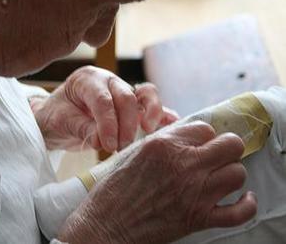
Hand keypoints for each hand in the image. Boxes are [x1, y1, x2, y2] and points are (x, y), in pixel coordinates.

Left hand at [31, 66, 177, 151]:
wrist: (56, 118)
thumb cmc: (56, 116)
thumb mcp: (61, 122)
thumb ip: (82, 129)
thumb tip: (102, 141)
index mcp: (87, 79)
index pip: (103, 99)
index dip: (108, 123)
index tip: (108, 145)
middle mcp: (108, 81)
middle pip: (126, 96)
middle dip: (126, 124)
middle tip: (120, 147)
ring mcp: (122, 91)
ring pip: (144, 94)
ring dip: (149, 113)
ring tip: (146, 132)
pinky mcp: (132, 106)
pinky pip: (150, 106)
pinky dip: (162, 114)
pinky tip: (172, 123)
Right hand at [58, 122, 257, 243]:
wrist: (107, 224)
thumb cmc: (114, 190)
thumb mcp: (133, 154)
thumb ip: (163, 143)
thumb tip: (186, 139)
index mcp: (164, 145)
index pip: (205, 128)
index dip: (204, 137)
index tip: (200, 145)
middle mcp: (184, 165)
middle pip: (230, 145)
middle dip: (226, 148)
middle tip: (216, 157)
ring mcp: (194, 192)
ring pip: (238, 173)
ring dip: (231, 174)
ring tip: (219, 178)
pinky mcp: (199, 218)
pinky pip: (240, 211)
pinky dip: (246, 205)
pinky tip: (242, 199)